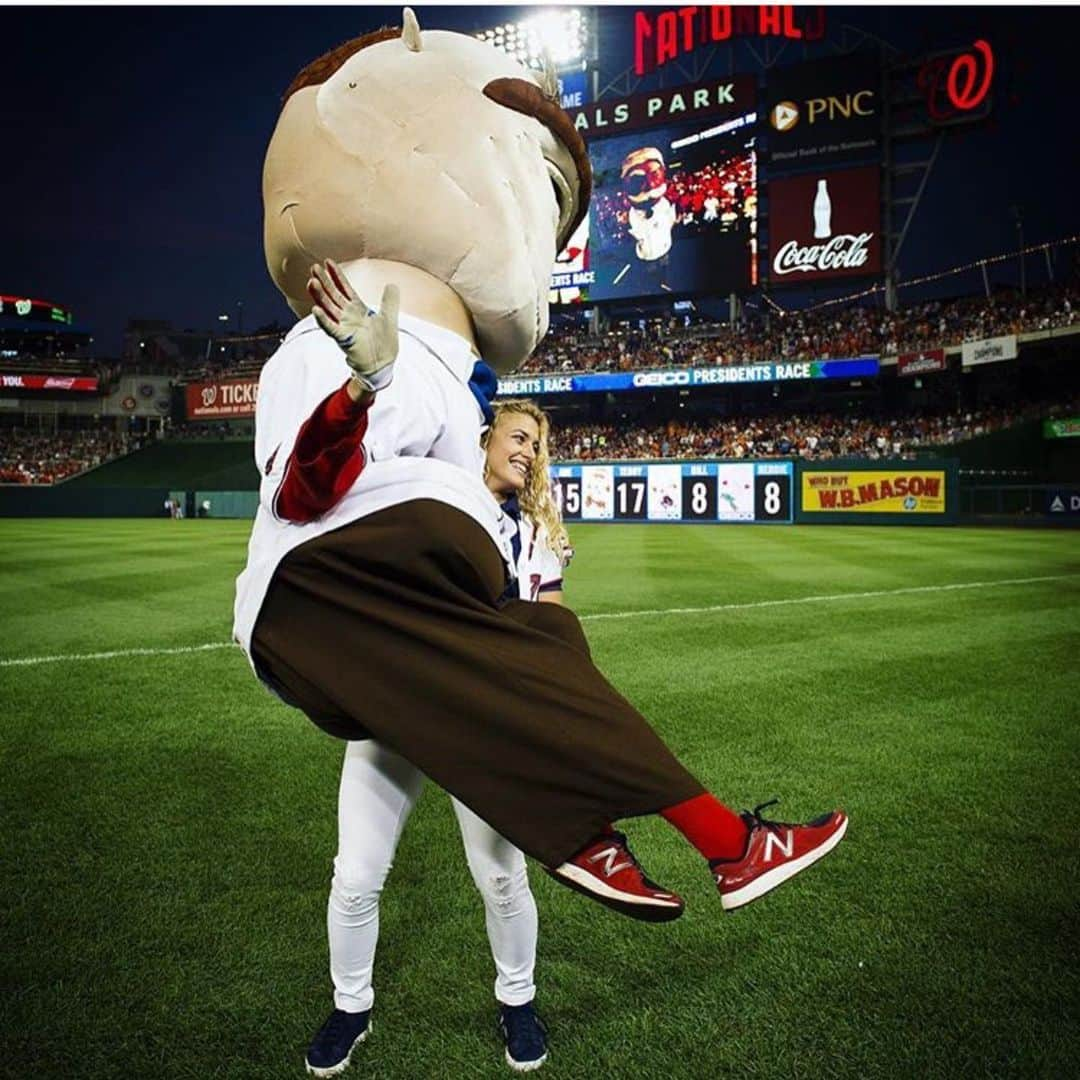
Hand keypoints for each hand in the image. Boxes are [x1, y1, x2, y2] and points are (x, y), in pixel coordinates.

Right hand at [307, 260, 399, 392]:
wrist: (383, 364)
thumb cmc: (383, 343)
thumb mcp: (390, 318)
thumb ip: (390, 301)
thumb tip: (393, 284)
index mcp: (357, 310)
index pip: (344, 288)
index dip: (337, 275)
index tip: (328, 261)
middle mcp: (348, 316)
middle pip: (333, 295)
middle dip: (324, 282)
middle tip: (313, 268)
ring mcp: (344, 327)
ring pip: (329, 308)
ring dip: (320, 296)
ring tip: (311, 282)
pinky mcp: (344, 340)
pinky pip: (331, 328)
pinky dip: (323, 319)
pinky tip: (315, 309)